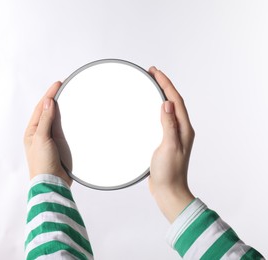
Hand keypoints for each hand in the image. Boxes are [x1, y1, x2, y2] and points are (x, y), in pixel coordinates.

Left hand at [24, 81, 72, 185]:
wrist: (52, 183)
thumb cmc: (42, 164)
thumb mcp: (41, 139)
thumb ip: (45, 120)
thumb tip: (48, 102)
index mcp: (32, 131)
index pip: (41, 108)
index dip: (49, 94)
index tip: (58, 84)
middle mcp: (40, 134)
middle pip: (48, 111)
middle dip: (54, 98)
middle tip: (64, 86)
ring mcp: (50, 140)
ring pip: (56, 120)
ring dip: (61, 109)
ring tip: (68, 97)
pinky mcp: (60, 146)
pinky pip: (63, 129)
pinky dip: (67, 121)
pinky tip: (72, 117)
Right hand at [148, 67, 194, 222]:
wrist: (167, 191)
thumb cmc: (169, 172)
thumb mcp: (169, 147)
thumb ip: (169, 125)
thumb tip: (168, 103)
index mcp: (184, 129)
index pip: (176, 100)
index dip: (166, 84)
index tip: (155, 72)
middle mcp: (180, 130)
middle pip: (173, 101)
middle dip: (163, 85)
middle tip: (152, 73)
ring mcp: (173, 135)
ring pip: (168, 109)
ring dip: (160, 95)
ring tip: (150, 85)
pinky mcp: (165, 140)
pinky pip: (162, 118)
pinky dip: (155, 108)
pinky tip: (148, 109)